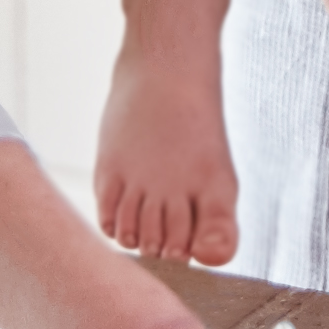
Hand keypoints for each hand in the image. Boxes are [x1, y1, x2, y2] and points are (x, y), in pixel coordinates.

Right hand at [92, 33, 240, 268]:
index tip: (184, 247)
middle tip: (161, 242)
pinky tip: (123, 219)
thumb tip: (208, 260)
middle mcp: (176, 189)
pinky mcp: (111, 169)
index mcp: (214, 189)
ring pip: (136, 238)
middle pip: (164, 248)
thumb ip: (217, 223)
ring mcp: (141, 181)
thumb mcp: (219, 174)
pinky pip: (108, 218)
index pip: (200, 251)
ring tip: (142, 230)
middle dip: (164, 252)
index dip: (190, 256)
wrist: (167, 68)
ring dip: (139, 241)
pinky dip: (115, 228)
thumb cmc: (196, 126)